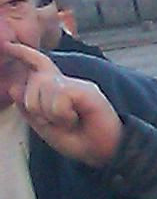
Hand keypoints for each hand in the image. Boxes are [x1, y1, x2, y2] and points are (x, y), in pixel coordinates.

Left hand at [2, 43, 121, 166]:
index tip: (8, 45)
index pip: (39, 65)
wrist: (104, 153)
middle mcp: (67, 83)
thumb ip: (28, 109)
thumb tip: (14, 87)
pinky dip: (62, 115)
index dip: (24, 53)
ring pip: (44, 87)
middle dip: (35, 106)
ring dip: (49, 113)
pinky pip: (59, 97)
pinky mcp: (87, 91)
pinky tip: (75, 120)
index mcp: (57, 89)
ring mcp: (78, 85)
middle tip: (55, 123)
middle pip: (35, 79)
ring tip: (68, 122)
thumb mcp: (45, 127)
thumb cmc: (78, 140)